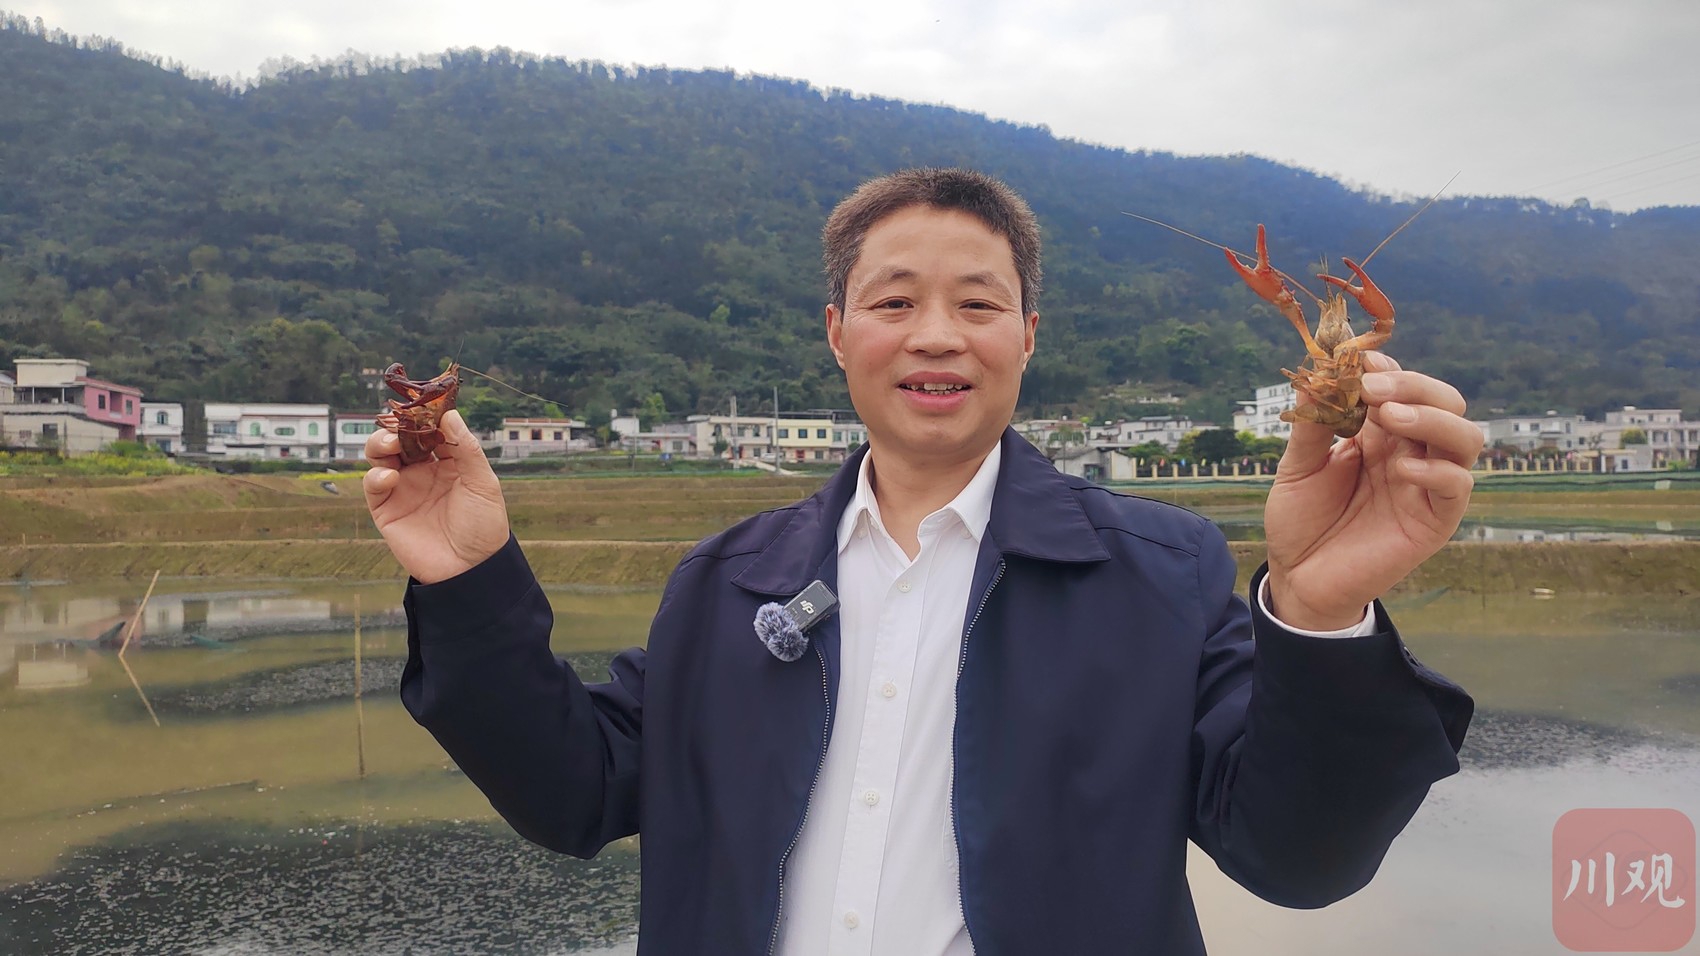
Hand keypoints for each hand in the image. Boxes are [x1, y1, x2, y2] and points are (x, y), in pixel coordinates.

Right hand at [363, 410, 510, 583]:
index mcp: (449, 462)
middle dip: (397, 426)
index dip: (423, 415)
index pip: (430, 429)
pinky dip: (376, 476)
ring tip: (390, 444)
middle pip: (400, 438)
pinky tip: (389, 477)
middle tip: (398, 422)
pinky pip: (373, 486)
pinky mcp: (387, 510)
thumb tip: (449, 413)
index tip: (420, 401)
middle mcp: (423, 471)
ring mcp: (403, 489)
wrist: (471, 570)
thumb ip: (466, 448)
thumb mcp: (482, 483)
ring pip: (381, 456)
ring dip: (380, 443)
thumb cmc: (483, 526)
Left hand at [1263, 353, 1482, 629]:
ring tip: (1388, 415)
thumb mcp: (1297, 467)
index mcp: (1379, 433)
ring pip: (1464, 438)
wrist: (1299, 577)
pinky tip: (1402, 469)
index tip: (1360, 360)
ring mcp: (1426, 485)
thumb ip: (1311, 424)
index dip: (1388, 367)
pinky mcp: (1434, 521)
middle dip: (1413, 384)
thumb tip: (1315, 374)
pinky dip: (1437, 471)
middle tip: (1373, 387)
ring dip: (1432, 418)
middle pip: (1445, 402)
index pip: (1403, 386)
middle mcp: (1411, 451)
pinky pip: (1457, 488)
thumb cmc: (1301, 519)